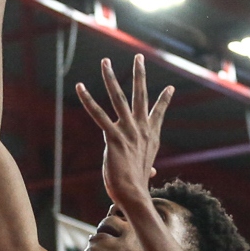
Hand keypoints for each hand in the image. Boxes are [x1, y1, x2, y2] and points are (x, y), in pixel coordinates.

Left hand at [76, 55, 172, 213]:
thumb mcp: (144, 173)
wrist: (134, 194)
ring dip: (111, 77)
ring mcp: (128, 131)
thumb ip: (148, 168)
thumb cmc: (137, 187)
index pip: (159, 113)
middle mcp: (141, 129)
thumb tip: (152, 173)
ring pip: (119, 97)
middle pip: (140, 95)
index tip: (170, 87)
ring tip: (105, 61)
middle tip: (139, 56)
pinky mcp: (113, 137)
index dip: (164, 99)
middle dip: (139, 73)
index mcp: (150, 136)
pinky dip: (88, 100)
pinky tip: (80, 86)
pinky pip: (98, 114)